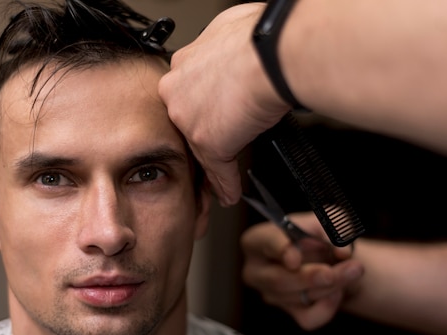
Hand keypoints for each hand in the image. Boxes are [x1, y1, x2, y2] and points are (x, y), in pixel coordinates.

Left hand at [158, 2, 288, 206]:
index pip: (186, 92)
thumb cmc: (258, 38)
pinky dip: (224, 183)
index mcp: (182, 64)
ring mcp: (189, 120)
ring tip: (222, 175)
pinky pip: (216, 169)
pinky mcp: (207, 143)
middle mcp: (178, 92)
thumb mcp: (228, 29)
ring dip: (213, 160)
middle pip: (186, 120)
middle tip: (219, 140)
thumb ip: (220, 44)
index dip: (201, 104)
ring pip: (198, 145)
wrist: (268, 56)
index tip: (211, 111)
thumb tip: (231, 41)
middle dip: (202, 131)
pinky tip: (229, 192)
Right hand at [241, 215, 363, 329]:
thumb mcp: (326, 222)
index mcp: (257, 240)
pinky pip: (308, 318)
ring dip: (330, 286)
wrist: (329, 258)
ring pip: (297, 298)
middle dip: (308, 277)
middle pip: (277, 280)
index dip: (279, 250)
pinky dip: (328, 306)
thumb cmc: (318, 235)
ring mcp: (269, 294)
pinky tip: (337, 291)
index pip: (265, 243)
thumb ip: (334, 232)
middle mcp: (256, 270)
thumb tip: (342, 253)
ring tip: (352, 270)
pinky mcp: (288, 312)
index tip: (294, 260)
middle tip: (331, 273)